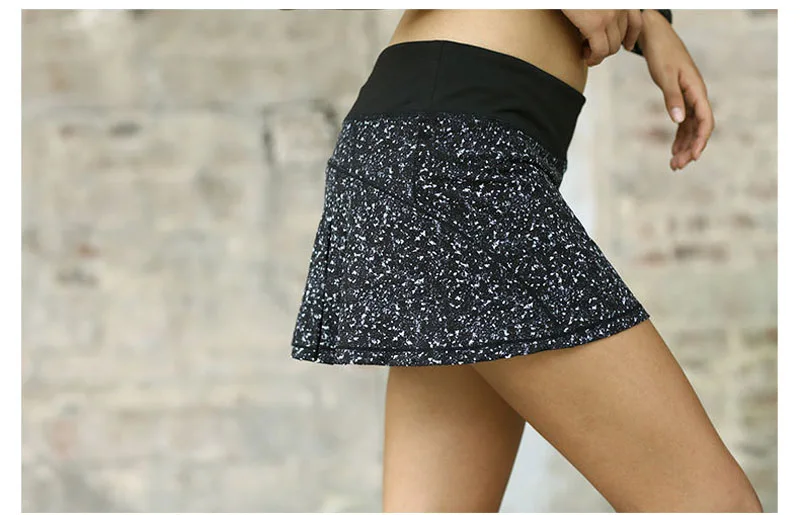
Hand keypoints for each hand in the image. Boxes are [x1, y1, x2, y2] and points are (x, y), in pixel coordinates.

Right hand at [562, 10, 642, 65]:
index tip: (626, 45)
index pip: (636, 21)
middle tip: (594, 50)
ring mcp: (610, 16)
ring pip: (612, 48)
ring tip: (587, 52)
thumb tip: (600, 19)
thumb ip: (604, 7)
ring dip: (599, 54)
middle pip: (621, 38)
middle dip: (608, 48)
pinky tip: (586, 56)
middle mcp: (620, 6)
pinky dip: (593, 58)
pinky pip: (600, 51)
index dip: (631, 37)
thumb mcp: (597, 1)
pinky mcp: (595, 25)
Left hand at [638, 9, 714, 170]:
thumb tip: (678, 120)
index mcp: (697, 90)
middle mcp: (696, 96)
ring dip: (684, 146)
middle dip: (690, 148)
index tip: (694, 156)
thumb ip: (672, 98)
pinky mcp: (680, 98)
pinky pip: (683, 122)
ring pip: (691, 127)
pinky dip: (679, 136)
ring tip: (674, 164)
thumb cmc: (662, 54)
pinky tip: (673, 150)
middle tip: (677, 166)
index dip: (701, 139)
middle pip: (698, 128)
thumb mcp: (665, 76)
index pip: (705, 120)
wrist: (656, 37)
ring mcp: (689, 98)